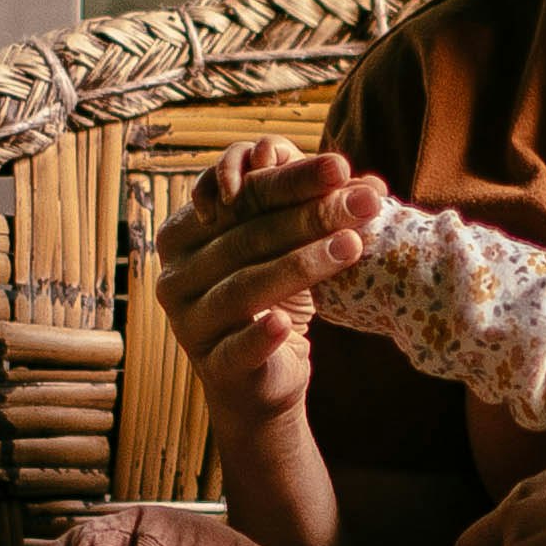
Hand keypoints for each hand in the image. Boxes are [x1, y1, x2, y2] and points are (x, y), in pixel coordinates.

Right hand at [150, 138, 394, 443]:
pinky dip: (260, 336)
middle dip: (310, 215)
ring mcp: (188, 323)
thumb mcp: (283, 249)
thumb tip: (371, 182)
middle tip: (363, 202)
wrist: (261, 379)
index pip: (240, 197)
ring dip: (300, 265)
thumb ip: (307, 210)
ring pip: (244, 287)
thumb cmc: (272, 299)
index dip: (291, 179)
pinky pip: (236, 348)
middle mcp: (175, 276)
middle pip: (246, 237)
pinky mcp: (212, 366)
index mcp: (181, 234)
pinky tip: (288, 324)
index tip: (341, 166)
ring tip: (352, 245)